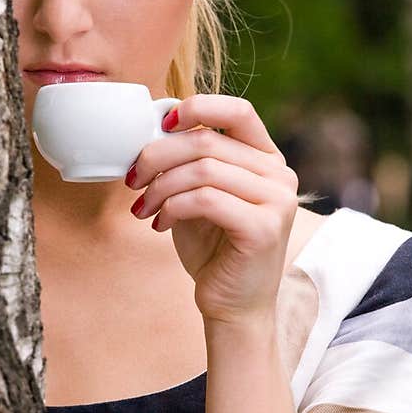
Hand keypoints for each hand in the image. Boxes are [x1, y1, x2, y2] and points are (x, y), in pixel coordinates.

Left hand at [125, 94, 298, 325]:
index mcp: (267, 159)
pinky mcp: (264, 228)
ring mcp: (277, 201)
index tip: (161, 124)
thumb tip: (152, 129)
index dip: (197, 107)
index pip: (239, 110)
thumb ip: (190, 163)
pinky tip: (160, 224)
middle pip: (207, 141)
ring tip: (143, 208)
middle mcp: (279, 175)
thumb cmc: (214, 249)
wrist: (233, 305)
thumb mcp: (199, 196)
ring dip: (160, 187)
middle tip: (132, 179)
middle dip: (157, 156)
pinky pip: (206, 199)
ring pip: (203, 169)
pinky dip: (173, 207)